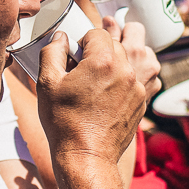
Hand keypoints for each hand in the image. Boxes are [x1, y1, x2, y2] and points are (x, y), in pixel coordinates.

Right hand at [36, 17, 155, 161]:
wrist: (86, 155)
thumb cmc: (64, 122)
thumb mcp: (47, 83)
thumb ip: (52, 52)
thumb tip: (60, 38)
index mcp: (103, 61)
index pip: (97, 32)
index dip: (83, 41)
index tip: (76, 55)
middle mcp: (126, 70)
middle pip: (115, 44)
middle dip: (99, 51)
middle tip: (83, 68)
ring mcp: (137, 87)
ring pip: (128, 61)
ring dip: (115, 63)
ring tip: (97, 80)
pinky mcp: (142, 101)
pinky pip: (135, 80)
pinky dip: (123, 81)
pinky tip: (106, 95)